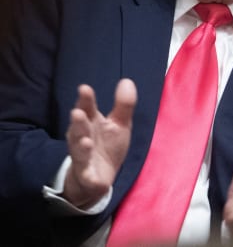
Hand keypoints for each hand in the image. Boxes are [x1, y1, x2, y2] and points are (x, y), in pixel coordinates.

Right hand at [63, 78, 135, 207]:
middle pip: (79, 130)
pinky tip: (87, 173)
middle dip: (78, 122)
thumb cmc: (107, 146)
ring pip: (79, 152)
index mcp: (91, 124)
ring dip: (81, 147)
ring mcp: (83, 159)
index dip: (85, 100)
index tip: (84, 88)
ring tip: (85, 141)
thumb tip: (127, 80)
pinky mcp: (87, 177)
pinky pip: (86, 176)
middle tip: (77, 112)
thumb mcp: (119, 124)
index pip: (87, 110)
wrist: (97, 180)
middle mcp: (82, 139)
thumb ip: (123, 104)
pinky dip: (86, 175)